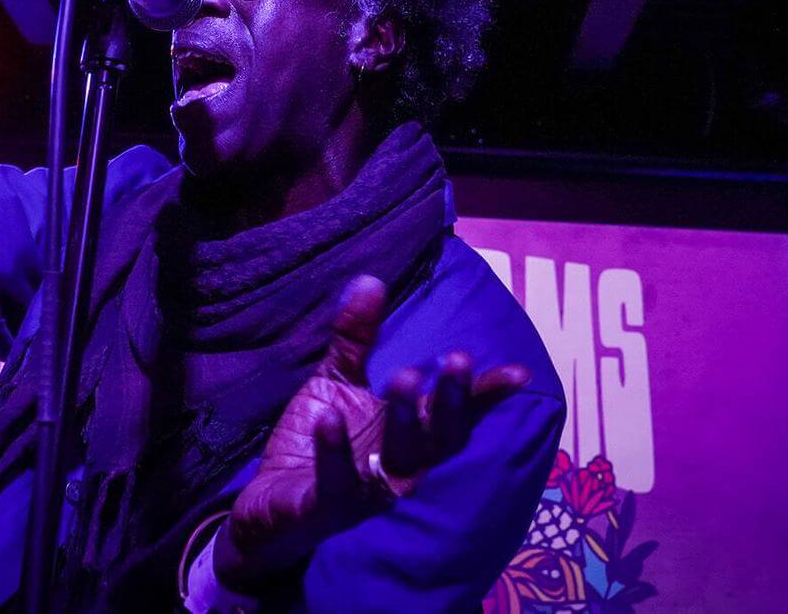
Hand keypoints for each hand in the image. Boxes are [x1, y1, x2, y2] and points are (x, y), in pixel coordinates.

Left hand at [215, 275, 529, 590]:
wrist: (270, 502)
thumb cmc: (317, 439)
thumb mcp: (336, 379)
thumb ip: (356, 336)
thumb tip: (371, 279)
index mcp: (408, 434)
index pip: (456, 416)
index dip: (485, 397)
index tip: (517, 373)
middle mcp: (398, 467)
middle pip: (438, 439)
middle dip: (451, 401)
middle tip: (456, 359)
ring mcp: (366, 492)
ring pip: (399, 463)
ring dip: (405, 420)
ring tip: (404, 377)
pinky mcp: (326, 508)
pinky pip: (336, 484)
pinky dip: (335, 451)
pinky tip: (328, 416)